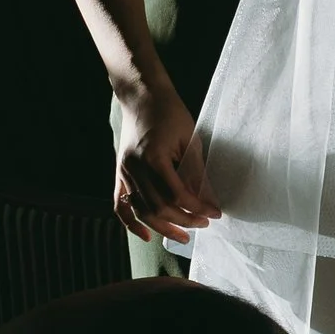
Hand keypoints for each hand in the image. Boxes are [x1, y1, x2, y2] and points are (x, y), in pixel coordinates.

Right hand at [113, 78, 220, 240]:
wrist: (142, 97)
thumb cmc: (170, 113)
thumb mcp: (189, 140)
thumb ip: (196, 172)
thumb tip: (209, 200)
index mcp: (154, 158)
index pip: (178, 195)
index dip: (198, 208)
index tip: (215, 213)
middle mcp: (135, 168)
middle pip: (159, 208)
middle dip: (184, 221)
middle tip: (204, 224)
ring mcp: (124, 173)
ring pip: (141, 211)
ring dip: (163, 228)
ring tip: (183, 236)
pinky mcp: (119, 174)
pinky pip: (120, 205)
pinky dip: (131, 224)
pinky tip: (147, 236)